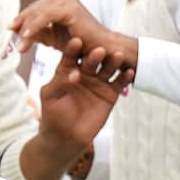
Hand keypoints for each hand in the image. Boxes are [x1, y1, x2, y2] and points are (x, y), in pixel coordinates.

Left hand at [11, 0, 135, 63]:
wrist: (101, 50)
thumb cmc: (80, 44)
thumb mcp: (53, 36)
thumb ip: (36, 31)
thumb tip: (13, 28)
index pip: (36, 7)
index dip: (22, 18)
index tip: (9, 28)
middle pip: (35, 9)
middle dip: (21, 23)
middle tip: (9, 34)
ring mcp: (67, 0)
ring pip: (38, 13)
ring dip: (25, 29)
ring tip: (19, 44)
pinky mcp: (69, 8)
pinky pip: (45, 18)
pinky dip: (33, 29)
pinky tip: (25, 39)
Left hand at [38, 37, 134, 152]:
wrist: (66, 137)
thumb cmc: (53, 116)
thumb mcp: (50, 97)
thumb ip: (59, 82)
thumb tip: (73, 73)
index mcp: (68, 70)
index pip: (71, 56)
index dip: (73, 49)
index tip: (77, 41)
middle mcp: (85, 72)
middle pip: (91, 60)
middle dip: (95, 55)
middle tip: (100, 50)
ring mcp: (98, 82)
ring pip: (107, 68)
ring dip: (113, 62)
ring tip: (118, 56)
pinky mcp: (111, 93)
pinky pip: (119, 83)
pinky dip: (125, 77)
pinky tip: (129, 72)